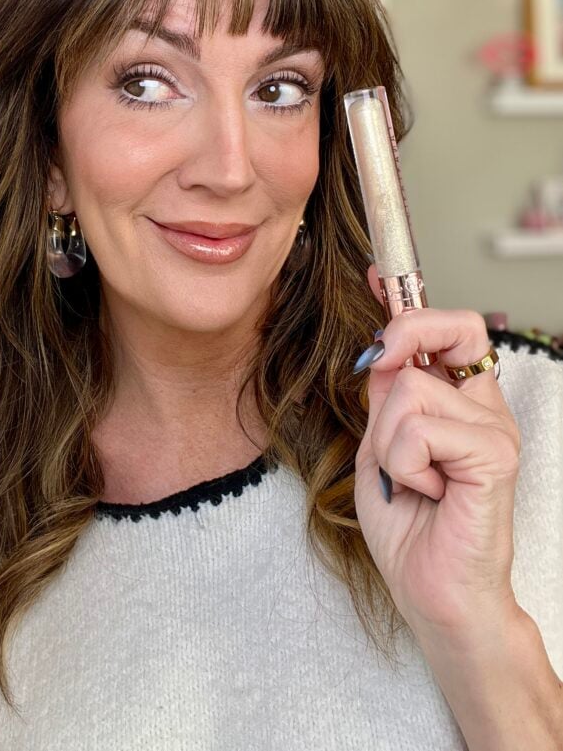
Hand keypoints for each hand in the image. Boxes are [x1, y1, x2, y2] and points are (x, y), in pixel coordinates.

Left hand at [354, 264, 523, 645]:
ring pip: (410, 388)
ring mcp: (494, 429)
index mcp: (461, 401)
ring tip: (408, 478)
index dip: (412, 300)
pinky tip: (424, 491)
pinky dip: (402, 463)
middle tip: (381, 369)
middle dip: (405, 334)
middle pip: (448, 327)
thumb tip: (382, 346)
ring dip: (387, 440)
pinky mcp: (494, 457)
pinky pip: (420, 429)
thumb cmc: (410, 527)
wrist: (433, 593)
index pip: (449, 329)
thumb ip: (386, 398)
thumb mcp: (381, 446)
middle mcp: (484, 407)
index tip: (374, 275)